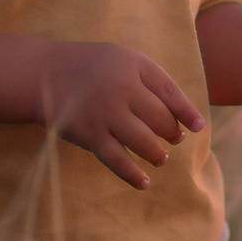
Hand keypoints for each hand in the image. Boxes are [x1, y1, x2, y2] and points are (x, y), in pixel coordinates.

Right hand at [36, 41, 205, 189]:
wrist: (43, 74)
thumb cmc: (89, 66)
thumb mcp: (121, 58)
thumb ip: (148, 78)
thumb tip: (179, 111)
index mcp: (133, 66)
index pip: (170, 92)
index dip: (187, 112)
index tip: (198, 127)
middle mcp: (122, 88)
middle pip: (160, 119)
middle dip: (171, 133)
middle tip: (173, 139)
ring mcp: (106, 113)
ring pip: (144, 142)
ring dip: (157, 154)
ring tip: (160, 157)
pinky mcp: (90, 135)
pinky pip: (118, 160)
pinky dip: (133, 174)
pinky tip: (143, 182)